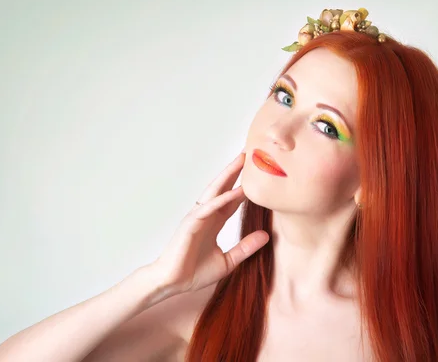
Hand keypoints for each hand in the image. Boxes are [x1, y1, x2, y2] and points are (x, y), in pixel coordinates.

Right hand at [152, 152, 269, 294]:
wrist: (171, 283)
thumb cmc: (194, 273)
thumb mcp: (228, 261)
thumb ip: (246, 248)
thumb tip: (266, 235)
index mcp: (214, 222)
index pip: (232, 200)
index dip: (245, 187)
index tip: (259, 175)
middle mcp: (206, 215)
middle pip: (224, 188)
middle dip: (236, 171)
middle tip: (250, 154)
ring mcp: (197, 217)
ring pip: (215, 191)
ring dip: (229, 175)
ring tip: (242, 160)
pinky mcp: (190, 224)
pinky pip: (209, 208)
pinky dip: (222, 198)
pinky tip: (236, 191)